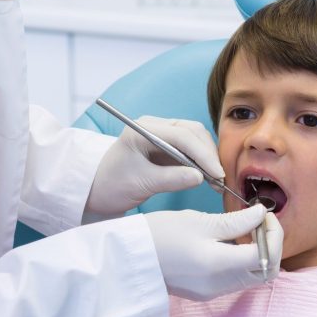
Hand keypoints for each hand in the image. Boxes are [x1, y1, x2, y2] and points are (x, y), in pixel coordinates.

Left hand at [85, 116, 222, 217]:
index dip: (202, 154)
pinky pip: (191, 149)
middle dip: (208, 154)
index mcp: (143, 128)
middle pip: (192, 132)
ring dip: (208, 158)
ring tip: (216, 181)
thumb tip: (200, 177)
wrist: (97, 190)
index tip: (216, 174)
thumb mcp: (140, 184)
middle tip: (219, 179)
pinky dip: (202, 162)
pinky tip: (208, 178)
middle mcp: (155, 126)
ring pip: (195, 139)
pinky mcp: (167, 147)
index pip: (181, 135)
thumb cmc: (111, 184)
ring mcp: (162, 135)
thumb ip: (171, 179)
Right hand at [145, 205, 280, 300]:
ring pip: (253, 276)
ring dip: (258, 253)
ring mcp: (213, 292)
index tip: (265, 214)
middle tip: (260, 221)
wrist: (129, 259)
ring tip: (243, 228)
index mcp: (219, 265)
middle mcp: (220, 284)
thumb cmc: (158, 234)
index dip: (274, 233)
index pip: (267, 256)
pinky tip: (229, 241)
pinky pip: (236, 279)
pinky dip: (243, 261)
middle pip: (267, 272)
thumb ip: (234, 221)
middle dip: (271, 245)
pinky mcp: (205, 292)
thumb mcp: (198, 221)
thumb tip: (261, 215)